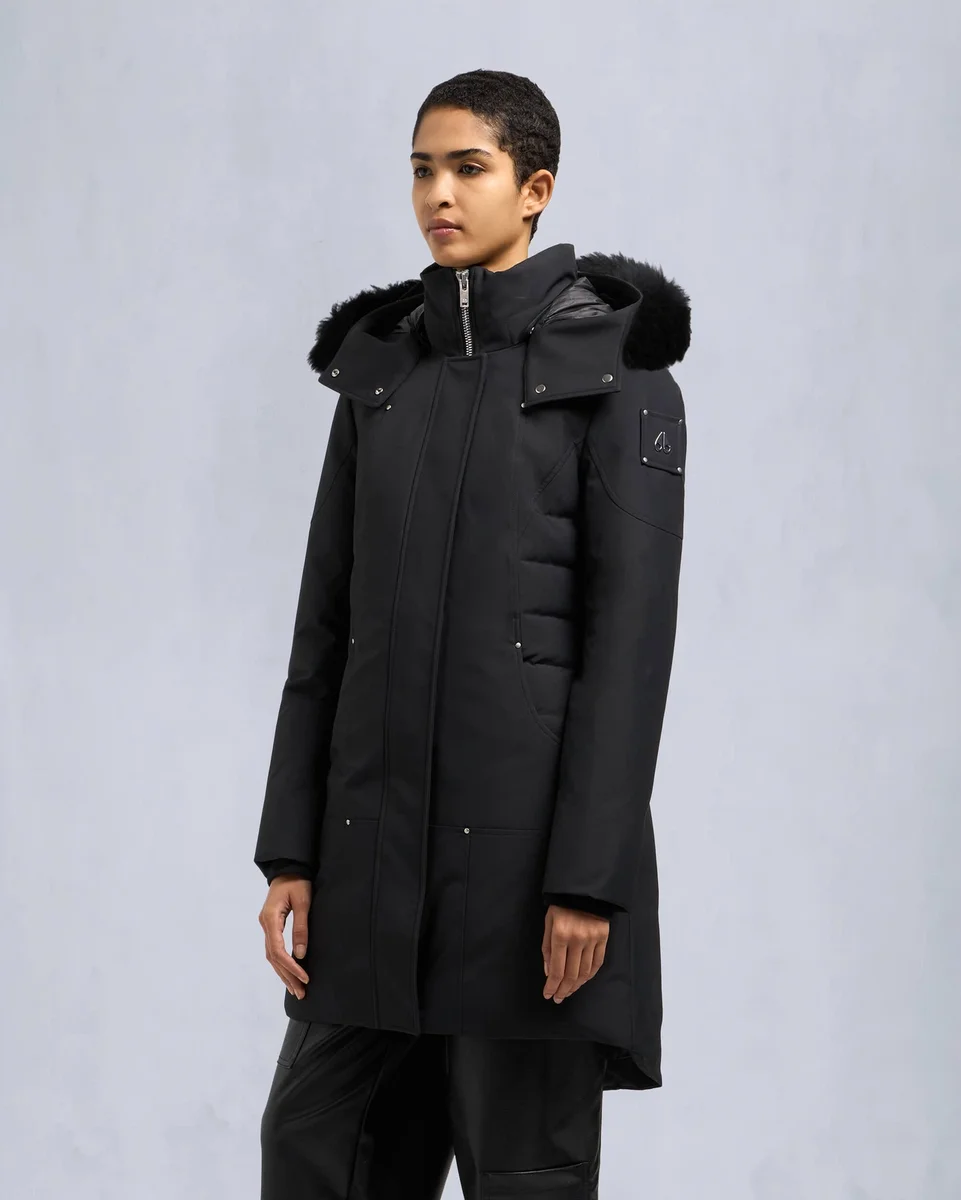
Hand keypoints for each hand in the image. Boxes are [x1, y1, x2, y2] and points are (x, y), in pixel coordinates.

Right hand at [259, 875, 311, 998]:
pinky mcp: (271, 926)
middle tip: (301, 992)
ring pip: (272, 956)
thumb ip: (301, 927)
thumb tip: (300, 954)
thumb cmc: (297, 882)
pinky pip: (274, 949)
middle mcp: (265, 925)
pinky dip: (282, 963)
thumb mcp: (304, 902)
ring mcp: (266, 926)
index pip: (278, 950)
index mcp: (270, 918)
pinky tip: (289, 974)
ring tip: (296, 989)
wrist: (288, 868)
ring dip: (283, 973)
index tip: (304, 977)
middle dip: (287, 976)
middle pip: (273, 957)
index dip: (290, 967)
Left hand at [541, 904, 608, 1002]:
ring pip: (585, 972)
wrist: (583, 890)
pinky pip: (597, 963)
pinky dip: (589, 975)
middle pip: (571, 974)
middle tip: (558, 998)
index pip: (557, 970)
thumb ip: (547, 949)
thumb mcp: (548, 923)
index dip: (552, 986)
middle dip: (563, 990)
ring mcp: (592, 939)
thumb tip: (549, 973)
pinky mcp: (603, 938)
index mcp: (560, 935)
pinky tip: (582, 981)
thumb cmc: (561, 906)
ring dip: (576, 985)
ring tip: (568, 992)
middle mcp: (577, 939)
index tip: (548, 995)